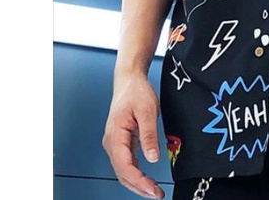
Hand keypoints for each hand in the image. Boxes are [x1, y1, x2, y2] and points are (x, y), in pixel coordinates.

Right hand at [102, 71, 164, 197]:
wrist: (129, 80)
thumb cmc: (136, 92)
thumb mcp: (147, 110)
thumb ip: (149, 135)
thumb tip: (152, 158)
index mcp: (115, 135)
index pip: (124, 166)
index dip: (138, 181)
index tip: (152, 189)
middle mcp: (112, 142)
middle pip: (122, 173)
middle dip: (138, 187)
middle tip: (156, 194)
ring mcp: (115, 143)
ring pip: (123, 170)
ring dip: (137, 183)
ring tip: (153, 191)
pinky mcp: (121, 142)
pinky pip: (126, 162)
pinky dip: (136, 173)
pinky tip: (146, 179)